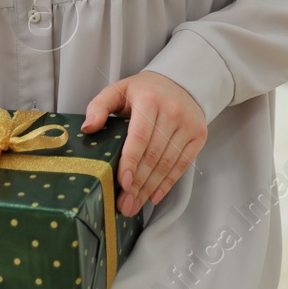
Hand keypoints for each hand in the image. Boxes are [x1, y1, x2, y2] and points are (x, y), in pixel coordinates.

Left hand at [82, 70, 205, 216]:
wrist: (181, 83)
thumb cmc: (145, 92)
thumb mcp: (119, 90)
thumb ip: (99, 106)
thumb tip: (88, 127)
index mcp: (149, 100)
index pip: (139, 136)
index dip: (131, 161)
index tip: (122, 182)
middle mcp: (172, 111)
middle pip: (153, 155)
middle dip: (137, 183)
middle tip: (123, 205)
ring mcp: (188, 124)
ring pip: (167, 163)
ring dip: (150, 188)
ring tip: (134, 205)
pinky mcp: (198, 135)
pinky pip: (183, 164)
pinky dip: (168, 183)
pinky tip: (154, 196)